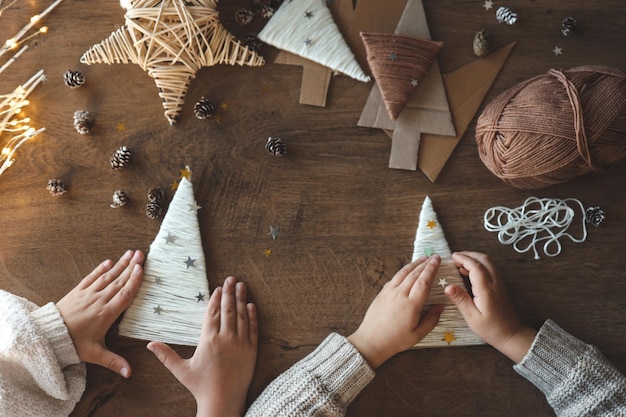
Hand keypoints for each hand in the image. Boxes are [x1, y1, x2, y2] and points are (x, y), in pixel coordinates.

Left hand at [56, 249, 143, 377]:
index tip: (142, 269)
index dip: (134, 280)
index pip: (124, 294)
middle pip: (119, 281)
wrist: (49, 336)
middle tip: (141, 254)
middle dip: (131, 267)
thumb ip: (114, 361)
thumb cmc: (73, 344)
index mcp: (106, 314)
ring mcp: (88, 294)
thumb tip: (129, 373)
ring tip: (130, 253)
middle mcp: (99, 300)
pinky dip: (100, 269)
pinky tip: (108, 262)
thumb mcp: (95, 354)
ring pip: (107, 276)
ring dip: (120, 264)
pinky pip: (91, 277)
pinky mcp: (78, 291)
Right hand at [147, 276, 257, 416]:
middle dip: (230, 292)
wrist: (223, 402)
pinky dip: (253, 317)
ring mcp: (240, 344)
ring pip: (242, 317)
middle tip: (232, 278)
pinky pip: (253, 330)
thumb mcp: (181, 370)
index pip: (212, 314)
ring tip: (242, 286)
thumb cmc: (201, 387)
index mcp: (208, 341)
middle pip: (228, 310)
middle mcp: (226, 339)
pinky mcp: (251, 351)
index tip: (218, 287)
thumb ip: (166, 355)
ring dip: (242, 299)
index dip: (215, 299)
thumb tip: (149, 344)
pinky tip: (252, 306)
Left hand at [348, 255, 443, 368]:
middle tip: (434, 257)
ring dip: (414, 264)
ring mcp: (389, 292)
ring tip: (422, 259)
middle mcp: (400, 294)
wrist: (371, 341)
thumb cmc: (396, 340)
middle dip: (425, 264)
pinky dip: (403, 271)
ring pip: (403, 273)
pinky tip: (407, 270)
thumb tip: (440, 306)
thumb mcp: (418, 334)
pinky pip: (394, 278)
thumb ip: (431, 319)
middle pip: (414, 274)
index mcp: (411, 304)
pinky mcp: (382, 293)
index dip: (431, 269)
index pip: (424, 281)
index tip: (438, 260)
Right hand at [444, 251, 536, 362]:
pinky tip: (469, 272)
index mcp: (486, 289)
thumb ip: (461, 300)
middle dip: (469, 255)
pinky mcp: (500, 286)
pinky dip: (479, 264)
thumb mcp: (472, 317)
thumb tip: (448, 286)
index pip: (476, 267)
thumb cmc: (490, 328)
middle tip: (455, 258)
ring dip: (474, 258)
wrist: (511, 334)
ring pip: (488, 262)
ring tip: (460, 263)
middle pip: (484, 259)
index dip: (464, 259)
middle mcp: (495, 283)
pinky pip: (490, 268)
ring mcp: (499, 283)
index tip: (452, 257)